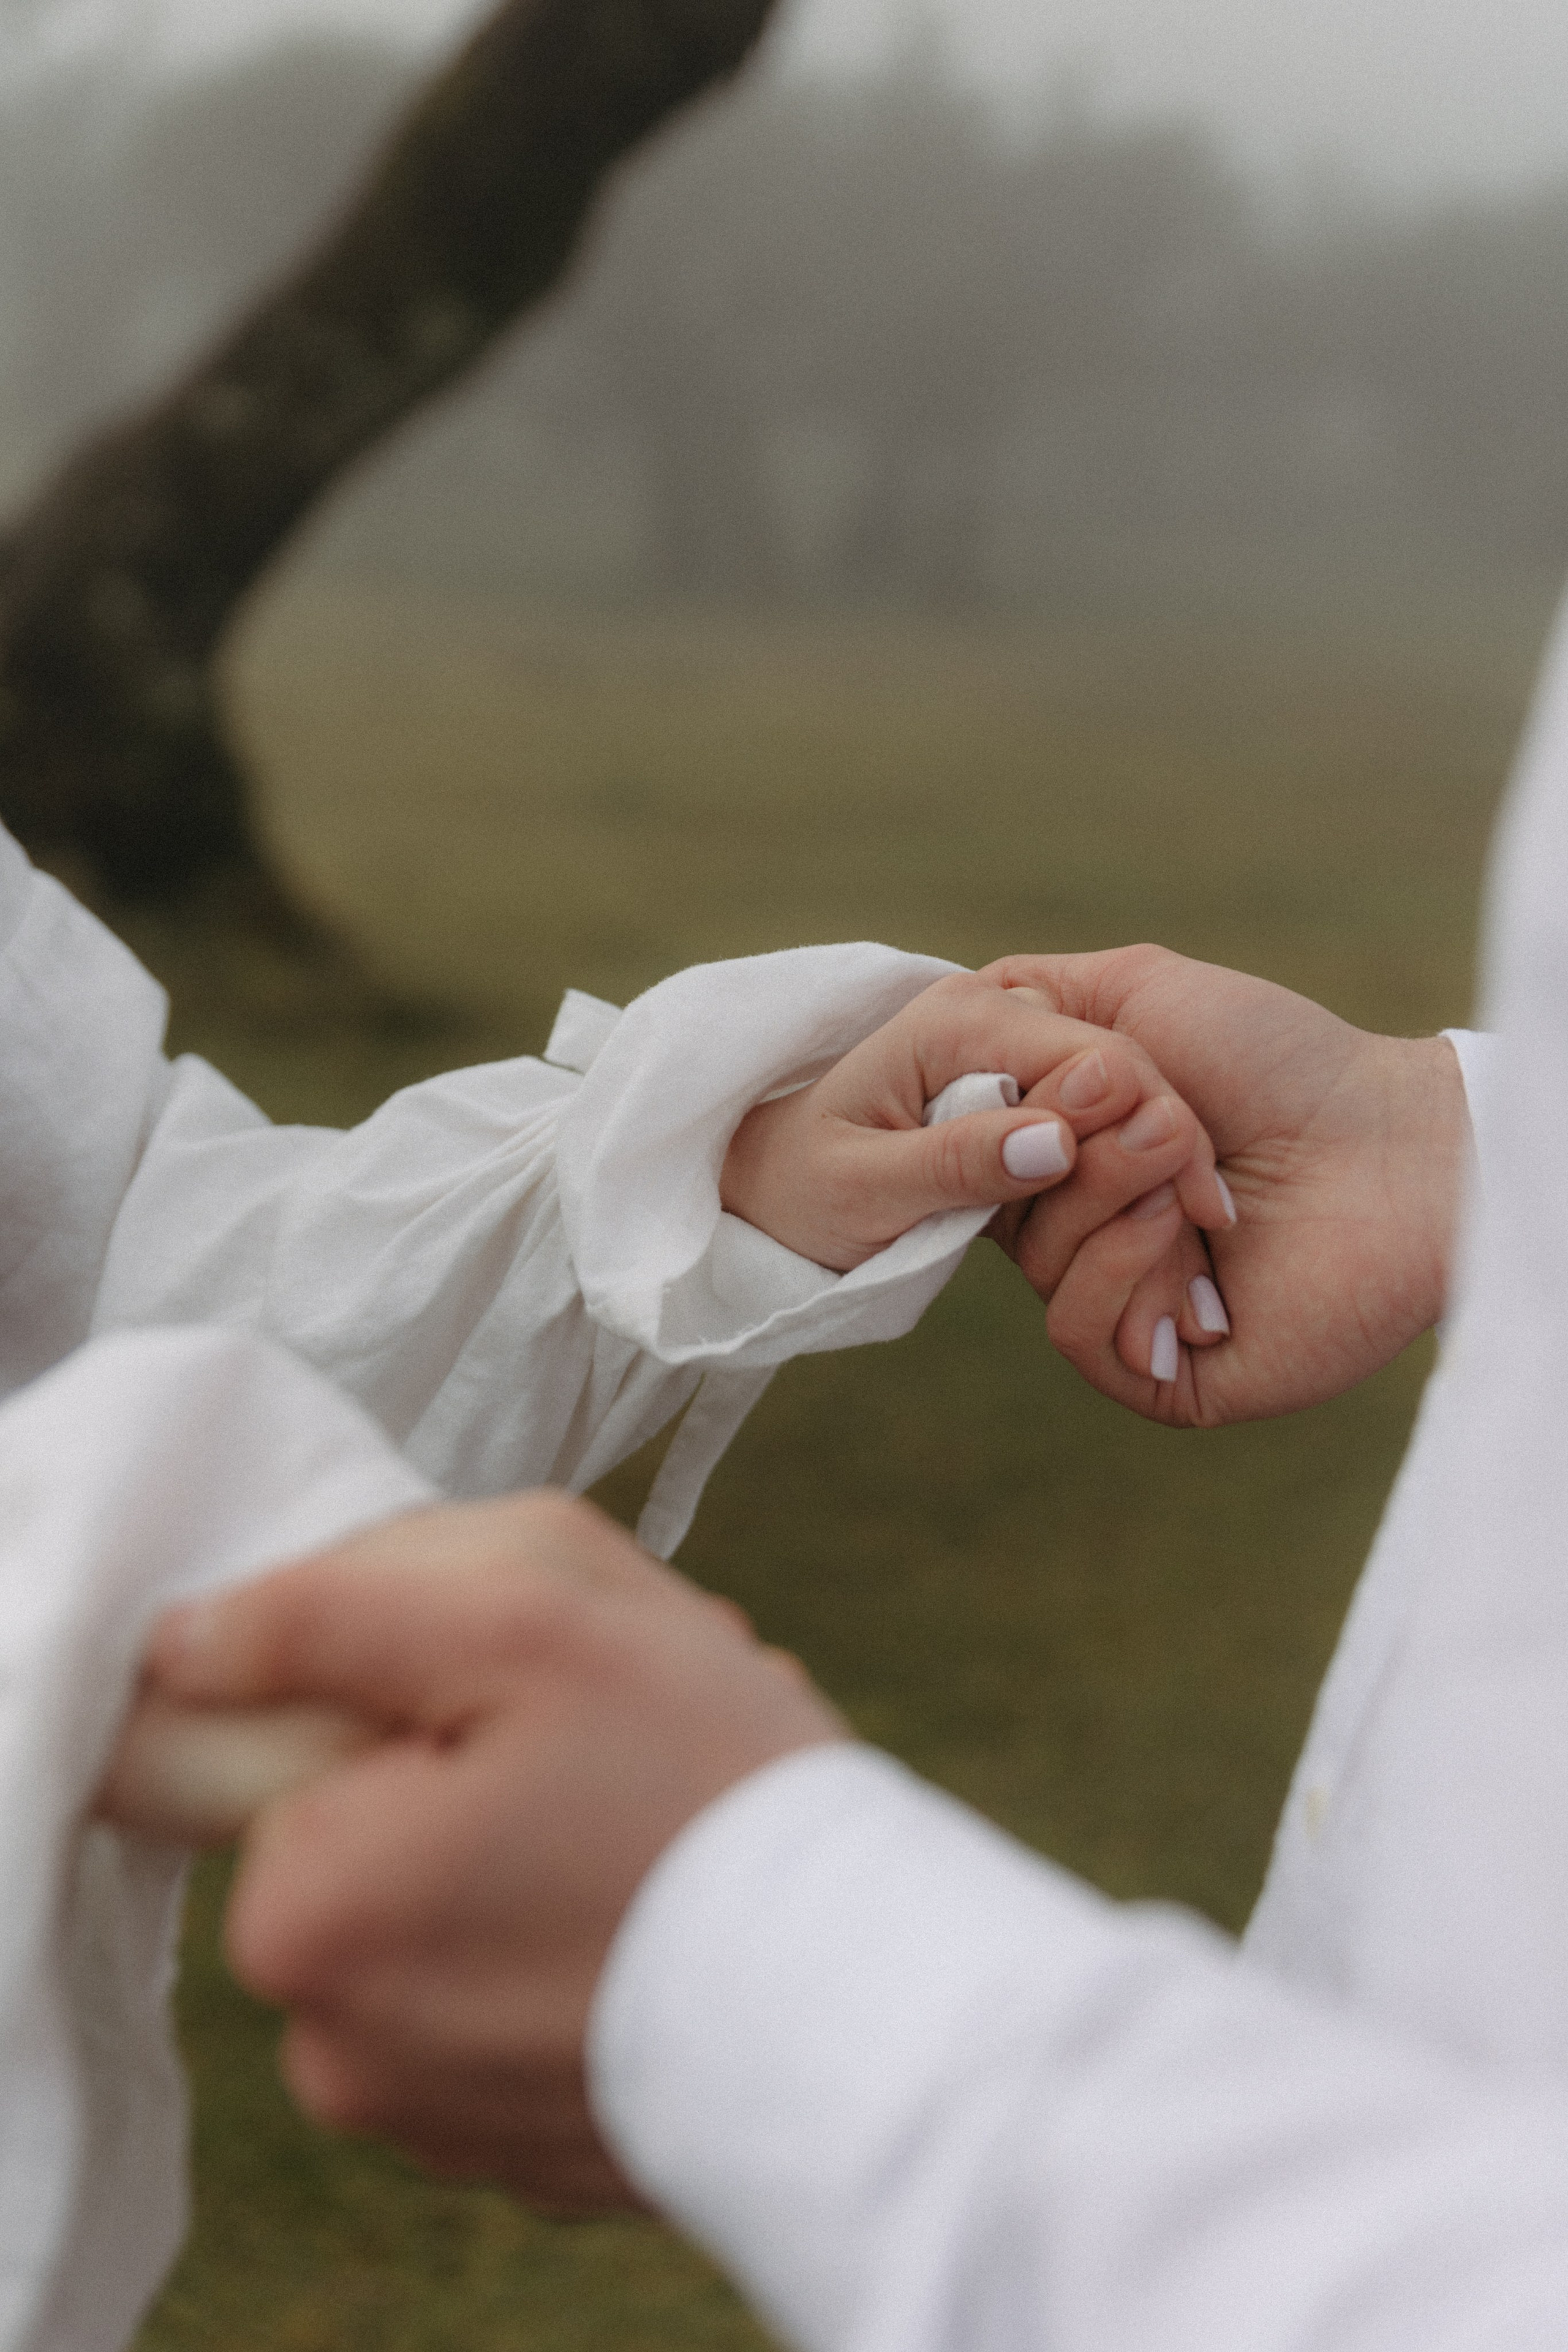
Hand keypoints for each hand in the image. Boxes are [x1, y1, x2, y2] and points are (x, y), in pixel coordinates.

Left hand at [134, 1492, 843, 2213]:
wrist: (882, 2010)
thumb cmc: (706, 1791)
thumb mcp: (526, 1618)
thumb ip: (327, 1608)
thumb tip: (184, 1644)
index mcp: (307, 1911)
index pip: (290, 1740)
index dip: (407, 1692)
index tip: (519, 1705)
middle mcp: (334, 2048)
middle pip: (367, 1829)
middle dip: (471, 1768)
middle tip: (610, 1757)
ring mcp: (428, 2116)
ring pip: (443, 1910)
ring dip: (523, 1855)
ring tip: (650, 1840)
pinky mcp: (515, 2150)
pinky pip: (501, 2001)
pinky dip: (564, 1949)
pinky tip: (657, 1919)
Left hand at [720, 969, 1233, 1274]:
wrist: (766, 1191)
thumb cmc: (800, 1194)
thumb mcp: (867, 1192)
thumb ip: (959, 1163)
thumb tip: (1059, 1139)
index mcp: (956, 1020)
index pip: (1088, 1056)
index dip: (1151, 1126)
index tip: (1198, 1206)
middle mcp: (995, 1016)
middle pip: (1122, 1069)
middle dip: (1171, 1146)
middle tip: (1220, 1230)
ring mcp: (1014, 1049)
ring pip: (1124, 1096)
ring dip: (1164, 1166)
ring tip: (1210, 1240)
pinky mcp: (1024, 1090)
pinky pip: (1100, 1121)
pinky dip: (1135, 1172)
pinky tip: (1174, 1228)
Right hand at [979, 946, 1469, 1425]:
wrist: (1394, 1143)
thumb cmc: (1282, 1061)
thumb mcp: (1136, 992)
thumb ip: (1033, 998)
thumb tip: (954, 1023)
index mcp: (1084, 1164)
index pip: (983, 1156)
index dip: (1010, 1118)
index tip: (1069, 1076)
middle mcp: (1099, 1240)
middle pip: (1006, 1210)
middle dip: (1078, 1151)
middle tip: (1169, 1118)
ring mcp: (1133, 1308)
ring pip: (1039, 1271)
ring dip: (1111, 1205)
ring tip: (1195, 1174)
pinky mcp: (1167, 1376)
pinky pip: (1078, 1333)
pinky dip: (1121, 1271)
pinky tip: (1189, 1236)